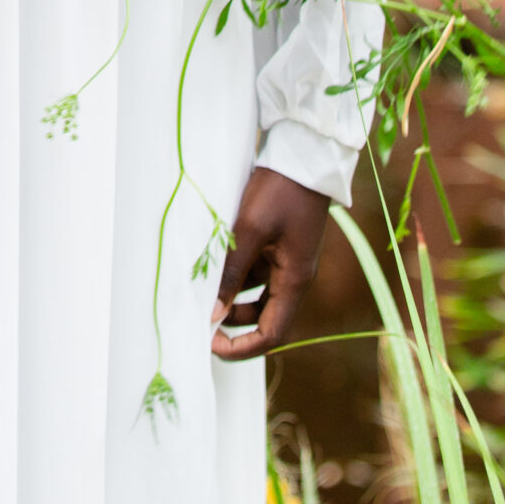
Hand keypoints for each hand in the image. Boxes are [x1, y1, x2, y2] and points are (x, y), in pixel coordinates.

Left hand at [210, 167, 329, 360]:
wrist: (304, 155)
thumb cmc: (280, 191)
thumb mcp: (251, 230)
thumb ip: (231, 273)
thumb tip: (213, 314)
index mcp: (295, 281)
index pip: (272, 334)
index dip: (242, 348)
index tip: (211, 345)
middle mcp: (294, 277)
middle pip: (264, 318)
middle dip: (233, 325)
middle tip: (200, 320)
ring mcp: (287, 261)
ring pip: (258, 295)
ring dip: (232, 299)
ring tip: (202, 290)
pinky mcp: (279, 245)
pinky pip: (256, 272)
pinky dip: (236, 276)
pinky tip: (214, 265)